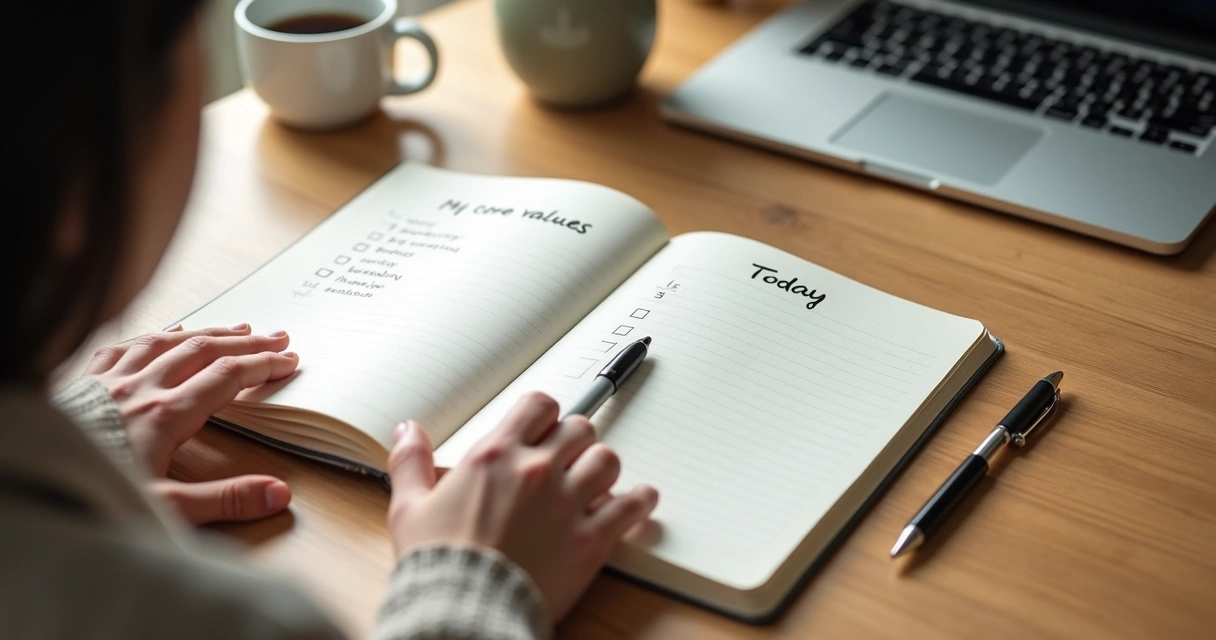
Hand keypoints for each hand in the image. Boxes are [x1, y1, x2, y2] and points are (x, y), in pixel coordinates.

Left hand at [83, 323, 299, 523]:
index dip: (263, 366)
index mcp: (165, 417)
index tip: (289, 360)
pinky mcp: (83, 384)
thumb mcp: (165, 510)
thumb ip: (224, 500)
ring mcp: (109, 382)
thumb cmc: (92, 497)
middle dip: (246, 342)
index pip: (228, 378)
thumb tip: (279, 494)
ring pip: (167, 340)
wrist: (26, 486)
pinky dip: (153, 334)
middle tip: (277, 336)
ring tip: (235, 326)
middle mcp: (139, 389)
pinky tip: (164, 333)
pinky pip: (124, 346)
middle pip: (204, 351)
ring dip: (207, 331)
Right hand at [385, 392, 658, 622]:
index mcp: (495, 456)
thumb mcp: (410, 508)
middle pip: (579, 429)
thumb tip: (408, 430)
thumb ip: (410, 462)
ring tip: (595, 481)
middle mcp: (536, 471)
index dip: (545, 414)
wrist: (463, 609)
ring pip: (608, 459)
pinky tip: (638, 501)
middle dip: (575, 441)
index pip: (538, 405)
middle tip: (569, 458)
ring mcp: (567, 503)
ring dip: (602, 468)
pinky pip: (631, 507)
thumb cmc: (439, 563)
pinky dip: (639, 502)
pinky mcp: (589, 539)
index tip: (544, 428)